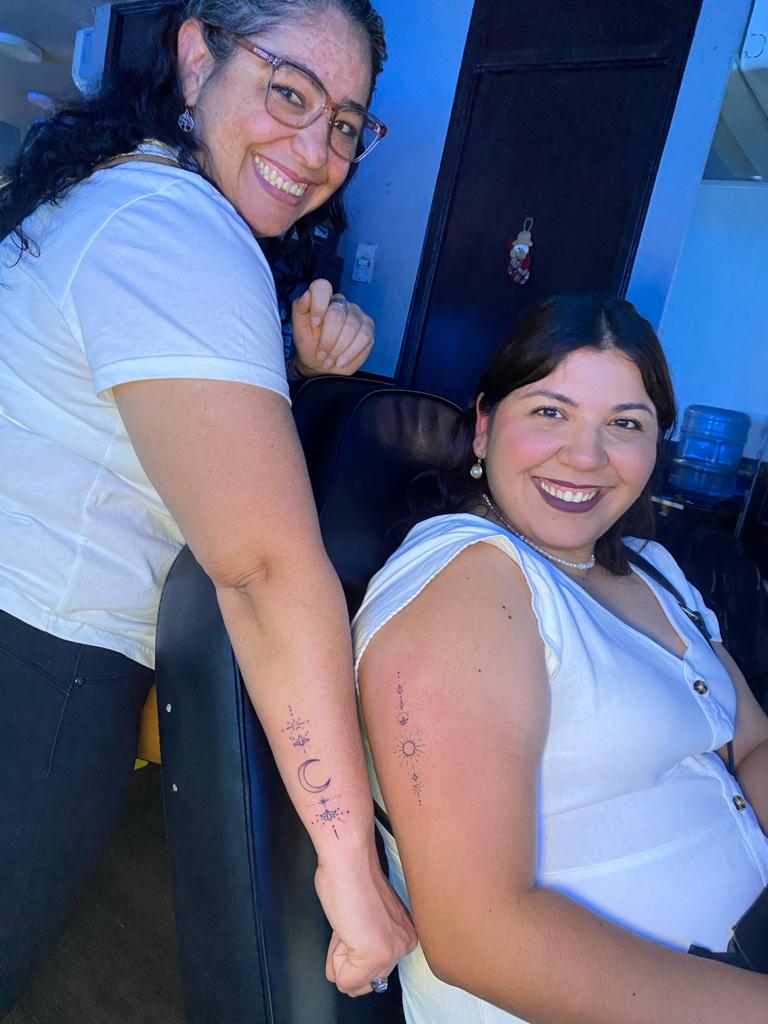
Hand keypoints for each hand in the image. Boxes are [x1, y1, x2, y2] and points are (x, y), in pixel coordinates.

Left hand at [292, 278, 373, 376]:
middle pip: (336, 315)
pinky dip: (350, 352)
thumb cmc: (309, 344)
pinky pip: (364, 337)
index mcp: (323, 298)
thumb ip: (300, 308)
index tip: (314, 324)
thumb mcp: (299, 328)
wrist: (320, 364)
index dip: (318, 305)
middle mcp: (341, 303)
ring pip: (351, 328)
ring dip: (337, 349)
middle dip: (327, 340)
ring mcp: (357, 314)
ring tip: (329, 359)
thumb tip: (306, 295)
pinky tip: (341, 360)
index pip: (322, 287)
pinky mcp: (368, 328)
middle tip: (321, 354)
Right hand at [315, 844, 416, 995]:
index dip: (352, 949)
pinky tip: (344, 928)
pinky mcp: (375, 954)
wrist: (348, 861)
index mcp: (406, 935)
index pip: (373, 972)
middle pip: (364, 982)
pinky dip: (334, 957)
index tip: (356, 921)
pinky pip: (343, 980)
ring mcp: (392, 951)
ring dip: (340, 956)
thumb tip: (355, 982)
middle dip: (347, 956)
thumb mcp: (368, 921)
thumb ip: (369, 945)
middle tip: (350, 924)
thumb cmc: (351, 880)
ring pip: (351, 982)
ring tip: (348, 925)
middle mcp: (405, 945)